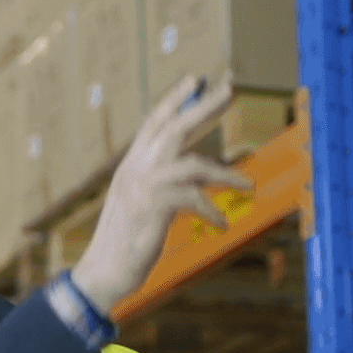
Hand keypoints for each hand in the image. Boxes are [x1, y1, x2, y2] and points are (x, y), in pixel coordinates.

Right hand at [71, 75, 252, 312]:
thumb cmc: (124, 241)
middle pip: (174, 127)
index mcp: (131, 165)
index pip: (154, 122)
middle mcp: (135, 169)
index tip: (196, 80)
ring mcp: (143, 187)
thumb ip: (158, 180)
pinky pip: (195, 199)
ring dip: (226, 173)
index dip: (175, 100)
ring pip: (194, 163)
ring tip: (248, 185)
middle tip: (230, 88)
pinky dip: (212, 212)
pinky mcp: (154, 208)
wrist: (103, 272)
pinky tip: (222, 226)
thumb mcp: (138, 203)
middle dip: (205, 106)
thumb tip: (192, 167)